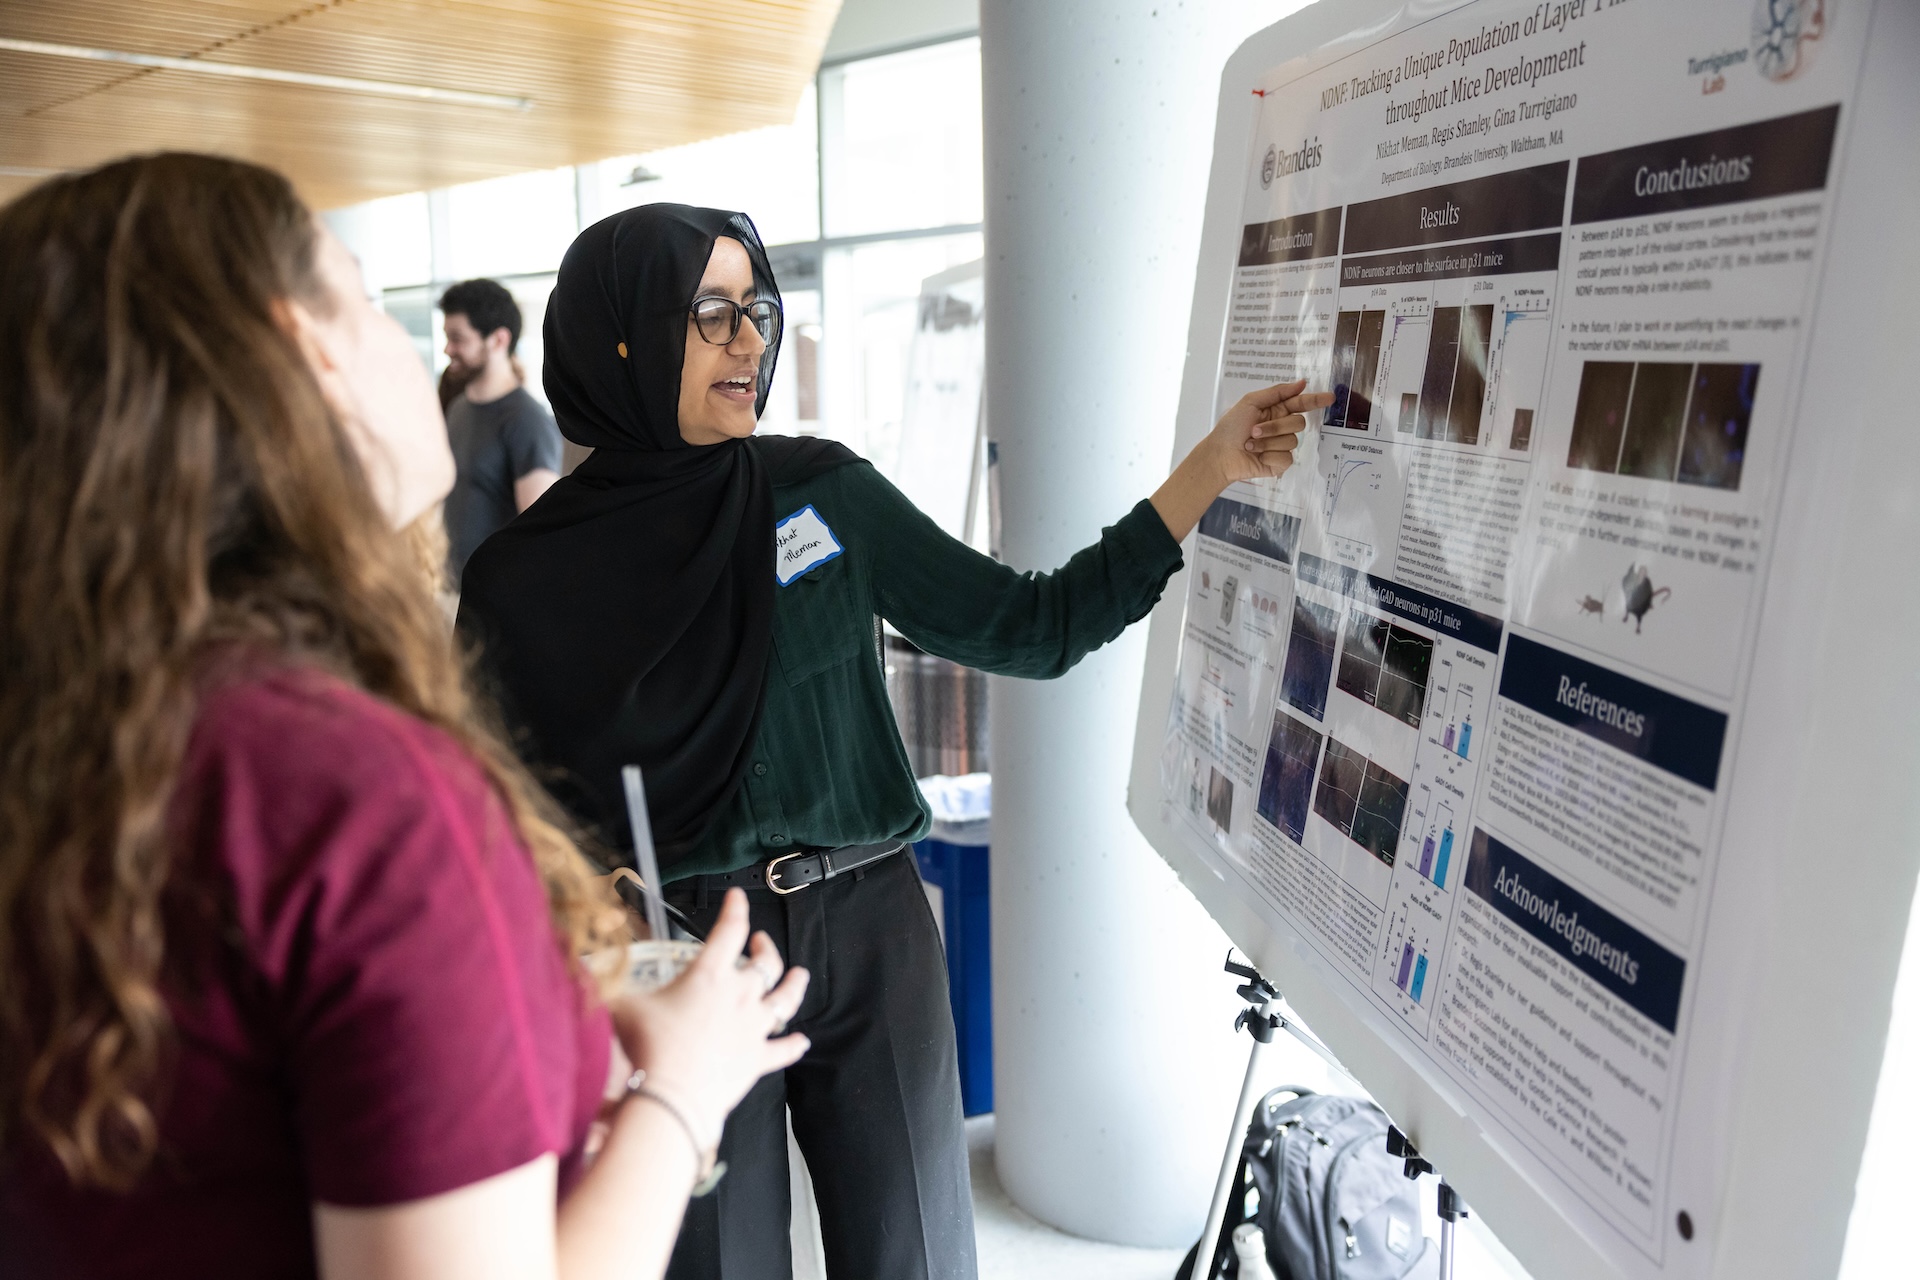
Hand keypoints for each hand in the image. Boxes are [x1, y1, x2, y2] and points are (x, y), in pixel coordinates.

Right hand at [606, 890, 809, 1151]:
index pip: (728, 931)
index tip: (738, 898)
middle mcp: (738, 996)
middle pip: (765, 963)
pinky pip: (783, 1050)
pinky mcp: (756, 1060)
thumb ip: (607, 986)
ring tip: (800, 975)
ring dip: (795, 985)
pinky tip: (802, 1041)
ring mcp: (752, 1028)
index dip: (735, 910)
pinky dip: (793, 1044)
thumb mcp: (619, 1007)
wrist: (670, 1097)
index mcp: (708, 975)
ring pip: (785, 1000)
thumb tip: (579, 970)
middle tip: (761, 941)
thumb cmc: (645, 1049)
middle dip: (765, 946)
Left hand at [1149, 379, 1334, 542]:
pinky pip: (1286, 458)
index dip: (1316, 400)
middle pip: (1298, 422)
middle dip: (1275, 426)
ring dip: (1267, 442)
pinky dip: (1268, 455)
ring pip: (1292, 441)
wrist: (1220, 454)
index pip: (1301, 403)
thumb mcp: (1250, 402)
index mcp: (1276, 410)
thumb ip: (1277, 392)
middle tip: (1254, 429)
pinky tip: (1257, 456)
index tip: (1330, 397)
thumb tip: (1302, 383)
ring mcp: (1282, 446)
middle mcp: (1282, 427)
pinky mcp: (1280, 463)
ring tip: (1250, 444)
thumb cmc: (1230, 427)